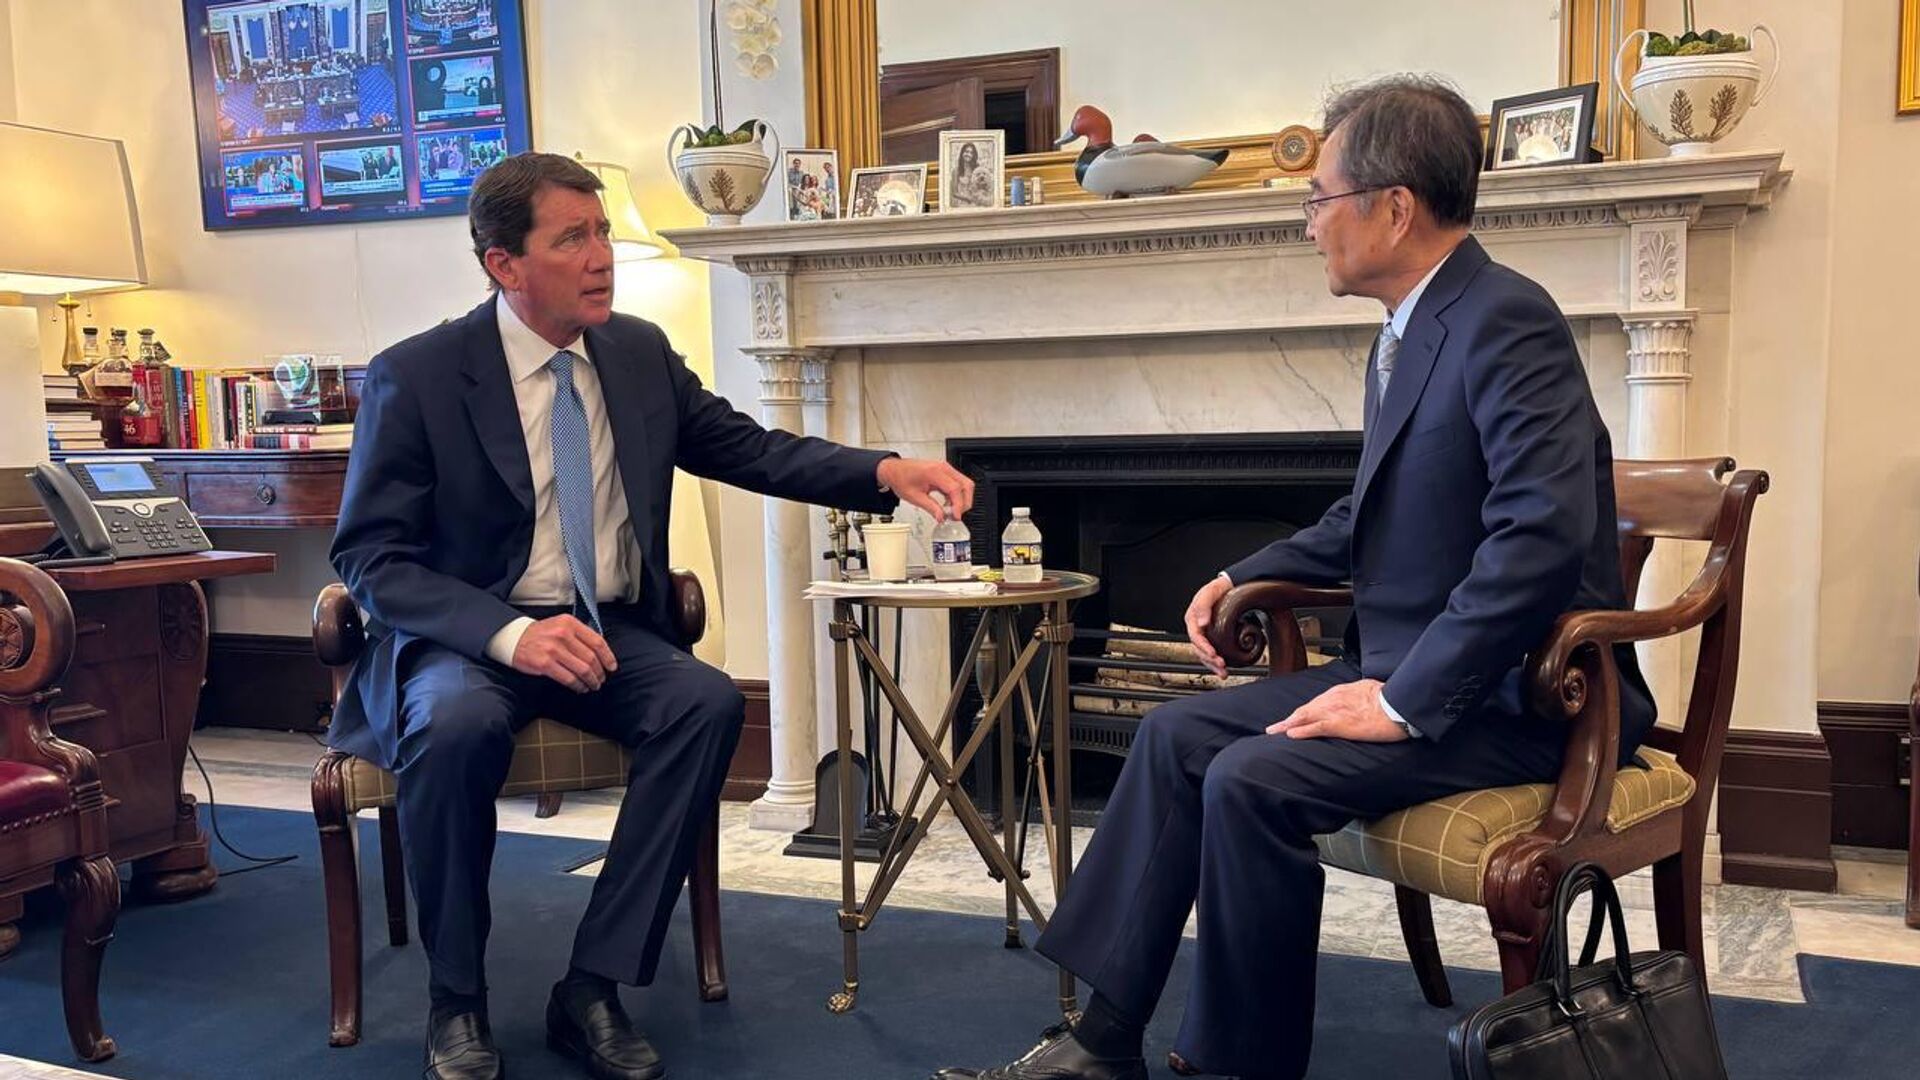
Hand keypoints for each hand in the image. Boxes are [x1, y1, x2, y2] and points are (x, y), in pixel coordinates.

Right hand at [510, 614, 616, 692]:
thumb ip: (579, 635)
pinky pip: (569, 678)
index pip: (597, 641)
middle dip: (599, 672)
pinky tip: (580, 688)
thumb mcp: (561, 625)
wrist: (514, 638)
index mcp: (570, 623)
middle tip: (601, 679)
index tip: (612, 667)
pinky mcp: (545, 664)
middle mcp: (563, 635)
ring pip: (582, 669)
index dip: (608, 657)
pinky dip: (578, 686)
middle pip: (591, 658)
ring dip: (591, 681)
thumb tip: (600, 653)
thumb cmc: (540, 634)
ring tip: (593, 685)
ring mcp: (554, 649)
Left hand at [877, 456, 973, 520]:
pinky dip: (957, 495)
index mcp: (934, 472)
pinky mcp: (945, 472)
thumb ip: (931, 508)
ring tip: (951, 511)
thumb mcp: (914, 497)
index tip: (956, 516)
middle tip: (956, 515)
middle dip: (965, 502)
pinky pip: (958, 483)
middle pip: (966, 484)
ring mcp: (945, 468)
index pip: (955, 489)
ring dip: (962, 499)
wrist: (894, 470)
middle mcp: (943, 467)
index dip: (958, 505)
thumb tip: (942, 517)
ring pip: (965, 483)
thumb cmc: (901, 479)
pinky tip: (948, 504)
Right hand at [1183, 573, 1234, 676]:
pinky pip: (1210, 653)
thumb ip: (1204, 606)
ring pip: (1204, 654)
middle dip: (1210, 659)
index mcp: (1192, 619)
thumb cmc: (1217, 589)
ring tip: (1223, 673)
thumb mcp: (1209, 593)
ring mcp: (1204, 634)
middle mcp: (1196, 628)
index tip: (1214, 653)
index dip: (1204, 647)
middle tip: (1222, 665)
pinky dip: (1215, 662)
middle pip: (1199, 649)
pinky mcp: (1212, 637)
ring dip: (1212, 665)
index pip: (1195, 637)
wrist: (1227, 587)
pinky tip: (1222, 669)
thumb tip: (1202, 623)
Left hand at [1267, 678, 1407, 741]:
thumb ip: (1359, 694)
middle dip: (1289, 718)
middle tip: (1275, 727)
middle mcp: (1334, 699)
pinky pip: (1315, 728)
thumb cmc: (1390, 699)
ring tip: (1274, 732)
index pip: (1317, 703)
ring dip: (1288, 725)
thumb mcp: (1370, 690)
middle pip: (1306, 709)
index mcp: (1342, 692)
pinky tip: (1290, 735)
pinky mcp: (1339, 724)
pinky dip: (1301, 731)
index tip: (1294, 718)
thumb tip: (1359, 698)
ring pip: (1304, 717)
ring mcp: (1335, 711)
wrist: (1398, 706)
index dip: (1303, 712)